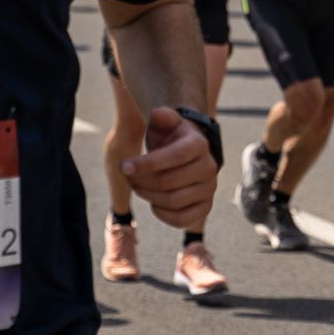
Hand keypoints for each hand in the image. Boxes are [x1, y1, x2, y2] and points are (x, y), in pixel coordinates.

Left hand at [121, 107, 216, 228]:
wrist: (186, 154)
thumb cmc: (170, 138)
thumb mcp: (165, 123)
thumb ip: (162, 116)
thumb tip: (159, 114)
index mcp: (199, 144)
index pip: (173, 157)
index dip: (145, 164)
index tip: (123, 166)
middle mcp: (209, 167)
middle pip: (167, 182)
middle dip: (140, 181)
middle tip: (128, 176)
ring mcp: (209, 189)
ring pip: (172, 201)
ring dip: (147, 196)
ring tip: (138, 186)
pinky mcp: (205, 207)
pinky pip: (182, 219)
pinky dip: (162, 214)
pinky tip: (154, 203)